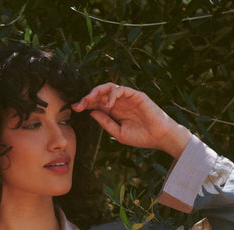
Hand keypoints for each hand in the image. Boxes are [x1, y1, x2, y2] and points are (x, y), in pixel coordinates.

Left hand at [72, 83, 190, 158]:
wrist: (159, 137)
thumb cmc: (141, 137)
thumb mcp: (118, 133)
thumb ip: (105, 122)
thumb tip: (91, 113)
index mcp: (115, 111)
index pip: (97, 103)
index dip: (85, 104)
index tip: (74, 108)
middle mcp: (120, 103)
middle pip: (100, 94)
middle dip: (87, 97)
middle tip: (79, 104)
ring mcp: (128, 98)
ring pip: (108, 88)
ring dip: (97, 92)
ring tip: (89, 101)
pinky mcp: (136, 95)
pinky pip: (121, 89)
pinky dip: (112, 94)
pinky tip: (108, 105)